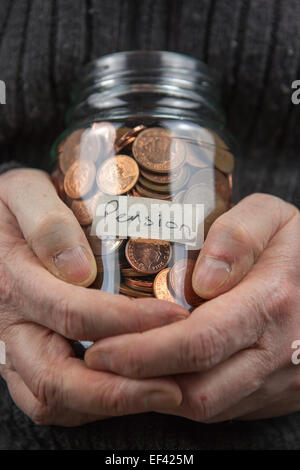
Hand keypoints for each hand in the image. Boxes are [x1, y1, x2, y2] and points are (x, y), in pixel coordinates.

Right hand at [0, 168, 186, 424]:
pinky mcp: (23, 363)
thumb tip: (79, 270)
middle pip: (58, 378)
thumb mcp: (23, 194)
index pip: (73, 313)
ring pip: (54, 401)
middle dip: (119, 389)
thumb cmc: (13, 210)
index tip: (176, 317)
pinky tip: (131, 388)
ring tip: (163, 393)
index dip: (127, 321)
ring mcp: (14, 351)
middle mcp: (11, 326)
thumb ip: (47, 222)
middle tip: (174, 387)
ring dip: (109, 404)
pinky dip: (93, 405)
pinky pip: (52, 402)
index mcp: (14, 282)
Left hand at [85, 193, 299, 421]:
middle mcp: (277, 351)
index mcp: (271, 301)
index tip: (102, 348)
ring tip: (125, 365)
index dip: (143, 353)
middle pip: (199, 388)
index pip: (198, 342)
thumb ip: (239, 236)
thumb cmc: (298, 245)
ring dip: (160, 391)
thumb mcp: (273, 218)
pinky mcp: (277, 394)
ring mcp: (280, 380)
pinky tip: (165, 369)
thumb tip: (204, 281)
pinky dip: (187, 393)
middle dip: (140, 380)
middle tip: (100, 360)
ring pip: (210, 405)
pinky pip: (226, 407)